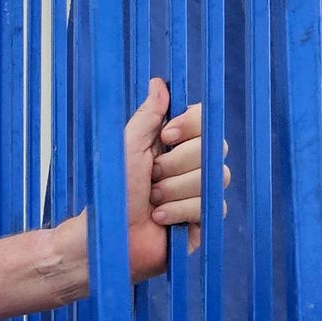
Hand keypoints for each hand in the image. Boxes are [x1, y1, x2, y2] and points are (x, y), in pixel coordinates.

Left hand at [126, 79, 221, 280]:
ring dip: (173, 191)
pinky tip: (160, 219)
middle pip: (214, 149)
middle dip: (175, 165)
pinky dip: (179, 212)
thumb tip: (159, 83)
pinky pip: (210, 207)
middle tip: (150, 179)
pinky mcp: (205, 221)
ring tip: (151, 202)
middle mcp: (193, 166)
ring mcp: (202, 193)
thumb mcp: (128, 147)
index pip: (206, 122)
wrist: (107, 237)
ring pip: (213, 179)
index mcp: (176, 145)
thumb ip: (147, 116)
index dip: (191, 126)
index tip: (166, 136)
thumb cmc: (111, 192)